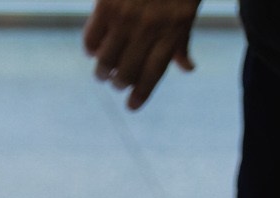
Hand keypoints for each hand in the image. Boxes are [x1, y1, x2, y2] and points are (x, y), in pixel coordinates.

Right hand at [82, 0, 201, 108]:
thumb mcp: (189, 7)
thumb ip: (183, 38)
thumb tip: (187, 69)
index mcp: (174, 28)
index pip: (154, 74)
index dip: (141, 94)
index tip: (131, 106)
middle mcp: (149, 27)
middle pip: (127, 72)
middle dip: (120, 83)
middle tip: (116, 83)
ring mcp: (126, 17)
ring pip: (106, 61)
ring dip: (102, 72)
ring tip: (102, 73)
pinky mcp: (106, 5)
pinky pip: (90, 39)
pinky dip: (91, 48)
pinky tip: (94, 50)